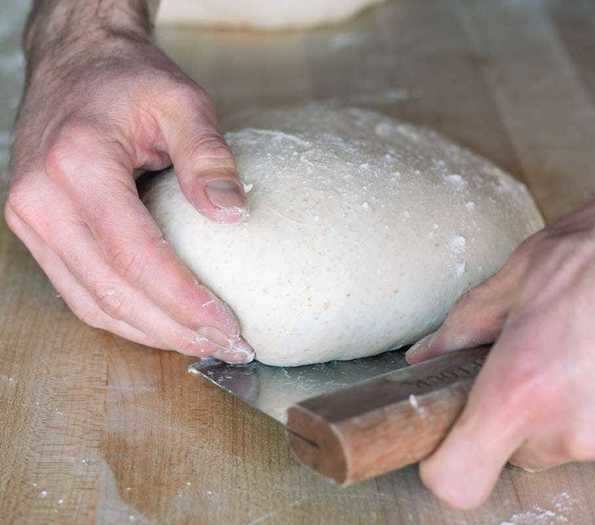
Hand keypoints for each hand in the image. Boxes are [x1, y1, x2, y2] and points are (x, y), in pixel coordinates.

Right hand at [5, 33, 253, 362]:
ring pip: (91, 303)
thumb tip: (235, 215)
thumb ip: (208, 156)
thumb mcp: (182, 102)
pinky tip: (163, 324)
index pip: (136, 256)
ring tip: (201, 344)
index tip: (228, 327)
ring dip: (149, 333)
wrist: (75, 63)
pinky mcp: (36, 231)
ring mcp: (30, 220)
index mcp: (78, 166)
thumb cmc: (128, 80)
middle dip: (174, 330)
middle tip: (226, 347)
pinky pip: (78, 291)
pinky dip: (123, 316)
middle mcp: (42, 201)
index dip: (185, 301)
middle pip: (113, 292)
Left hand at [406, 155, 594, 507]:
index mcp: (522, 389)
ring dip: (583, 406)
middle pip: (524, 449)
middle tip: (548, 353)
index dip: (448, 462)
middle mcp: (576, 430)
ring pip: (581, 440)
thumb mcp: (521, 275)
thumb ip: (464, 328)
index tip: (453, 439)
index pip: (457, 479)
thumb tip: (427, 356)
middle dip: (526, 410)